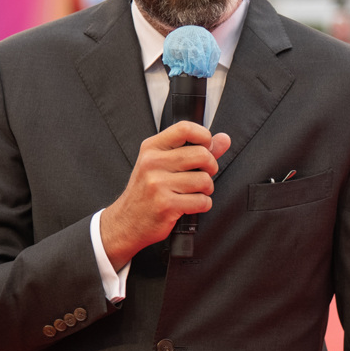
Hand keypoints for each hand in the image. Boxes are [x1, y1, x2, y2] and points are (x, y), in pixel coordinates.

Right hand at [98, 121, 233, 268]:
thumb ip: (195, 149)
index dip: (204, 136)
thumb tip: (224, 138)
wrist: (126, 222)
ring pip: (204, 180)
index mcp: (152, 148)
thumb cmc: (146, 192)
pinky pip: (202, 201)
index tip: (207, 147)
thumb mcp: (163, 164)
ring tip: (195, 192)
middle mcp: (153, 163)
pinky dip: (203, 205)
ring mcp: (158, 184)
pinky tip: (191, 205)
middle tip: (204, 175)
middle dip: (211, 167)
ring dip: (207, 189)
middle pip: (201, 154)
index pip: (185, 128)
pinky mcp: (166, 205)